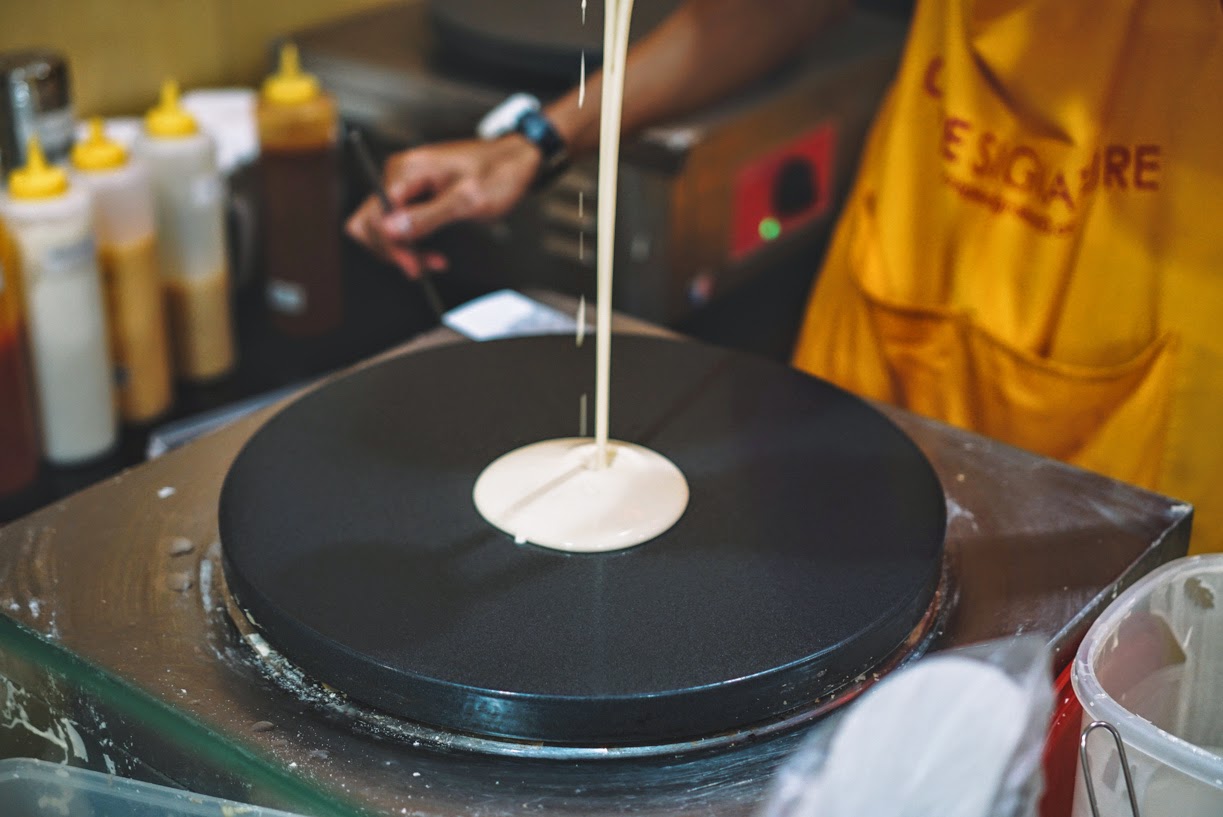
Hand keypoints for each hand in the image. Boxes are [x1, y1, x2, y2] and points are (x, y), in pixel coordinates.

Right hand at [345, 135, 541, 278]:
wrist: (515, 161)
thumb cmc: (498, 174)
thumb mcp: (467, 200)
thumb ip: (428, 216)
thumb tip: (390, 231)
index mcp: (407, 171)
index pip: (375, 216)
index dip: (391, 246)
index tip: (414, 265)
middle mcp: (399, 174)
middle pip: (370, 222)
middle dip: (393, 250)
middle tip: (421, 268)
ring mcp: (405, 184)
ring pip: (381, 227)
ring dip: (401, 250)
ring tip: (431, 262)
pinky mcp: (413, 194)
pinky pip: (397, 223)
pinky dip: (410, 243)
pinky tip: (430, 253)